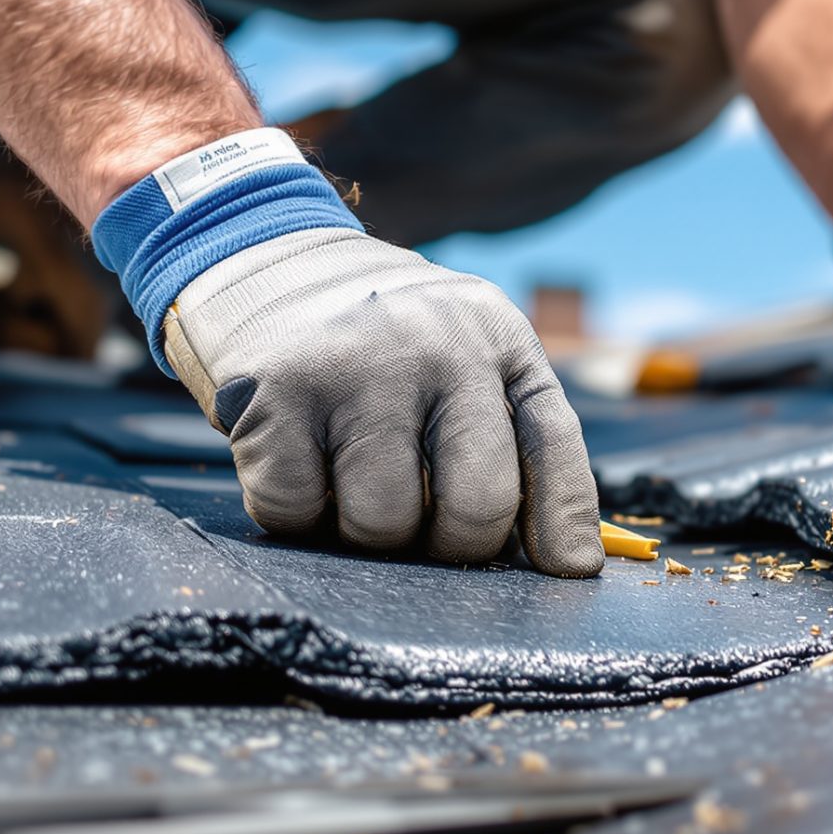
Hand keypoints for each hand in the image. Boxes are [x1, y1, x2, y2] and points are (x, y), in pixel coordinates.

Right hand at [161, 228, 603, 574]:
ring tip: (351, 480)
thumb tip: (564, 561)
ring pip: (383, 523)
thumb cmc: (382, 344)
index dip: (562, 526)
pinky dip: (293, 511)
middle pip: (476, 506)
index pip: (553, 449)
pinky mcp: (276, 392)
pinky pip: (296, 511)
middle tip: (421, 525)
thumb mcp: (466, 356)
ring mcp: (356, 366)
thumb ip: (511, 438)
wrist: (267, 260)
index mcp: (498, 339)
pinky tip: (298, 461)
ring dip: (364, 531)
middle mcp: (438, 344)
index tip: (565, 573)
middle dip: (450, 544)